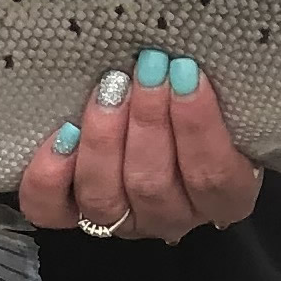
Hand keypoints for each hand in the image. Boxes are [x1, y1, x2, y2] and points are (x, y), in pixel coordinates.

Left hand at [17, 49, 265, 241]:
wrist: (161, 116)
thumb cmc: (198, 103)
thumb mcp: (228, 103)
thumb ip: (214, 92)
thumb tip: (198, 61)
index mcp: (225, 197)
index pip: (215, 175)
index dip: (199, 127)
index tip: (187, 75)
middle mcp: (172, 216)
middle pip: (154, 183)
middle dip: (148, 120)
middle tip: (147, 67)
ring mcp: (122, 219)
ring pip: (106, 196)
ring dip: (104, 139)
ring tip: (108, 90)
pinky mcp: (73, 215)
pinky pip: (53, 208)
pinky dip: (51, 175)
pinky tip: (61, 135)